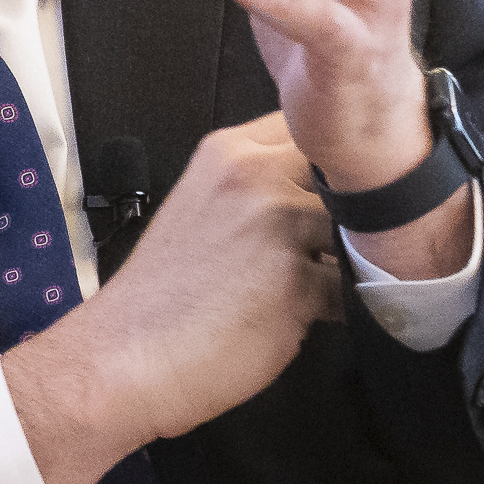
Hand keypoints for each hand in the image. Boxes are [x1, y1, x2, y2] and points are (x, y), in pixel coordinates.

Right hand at [1, 115, 330, 483]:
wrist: (124, 358)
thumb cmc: (161, 295)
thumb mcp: (204, 208)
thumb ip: (258, 187)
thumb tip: (328, 191)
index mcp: (229, 152)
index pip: (314, 124)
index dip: (338, 156)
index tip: (345, 185)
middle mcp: (254, 177)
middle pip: (348, 170)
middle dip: (360, 205)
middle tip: (354, 239)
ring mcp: (276, 226)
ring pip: (359, 228)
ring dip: (357, 256)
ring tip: (336, 283)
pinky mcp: (296, 281)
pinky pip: (353, 286)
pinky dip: (347, 304)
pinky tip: (321, 316)